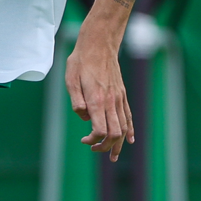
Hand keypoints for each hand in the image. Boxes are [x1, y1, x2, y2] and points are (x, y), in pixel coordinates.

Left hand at [65, 35, 133, 161]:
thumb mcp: (70, 79)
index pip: (100, 130)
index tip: (84, 140)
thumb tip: (84, 116)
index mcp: (96, 100)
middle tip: (95, 150)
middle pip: (114, 133)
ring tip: (114, 155)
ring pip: (124, 127)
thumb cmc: (81, 61)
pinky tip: (129, 139)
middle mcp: (110, 101)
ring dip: (119, 143)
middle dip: (106, 147)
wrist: (99, 44)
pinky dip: (129, 130)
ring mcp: (118, 98)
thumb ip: (76, 101)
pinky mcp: (122, 94)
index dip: (93, 140)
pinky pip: (129, 116)